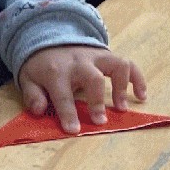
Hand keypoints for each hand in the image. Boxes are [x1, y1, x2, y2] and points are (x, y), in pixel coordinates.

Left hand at [16, 45, 147, 133]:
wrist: (50, 40)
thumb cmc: (41, 67)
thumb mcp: (28, 79)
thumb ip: (33, 95)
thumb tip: (38, 111)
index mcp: (56, 71)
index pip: (62, 94)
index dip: (68, 112)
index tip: (74, 130)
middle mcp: (78, 63)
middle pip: (92, 78)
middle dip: (97, 100)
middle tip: (101, 121)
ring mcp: (96, 57)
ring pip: (116, 66)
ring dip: (122, 87)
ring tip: (122, 109)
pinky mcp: (108, 56)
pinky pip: (128, 64)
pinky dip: (138, 79)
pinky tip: (141, 96)